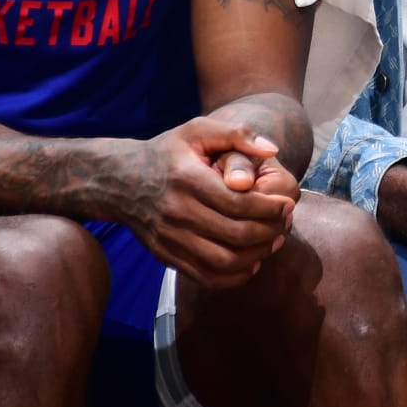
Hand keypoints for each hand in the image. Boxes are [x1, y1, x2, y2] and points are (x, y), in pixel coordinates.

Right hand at [130, 116, 296, 289]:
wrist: (119, 181)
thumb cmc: (166, 152)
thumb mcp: (197, 130)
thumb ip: (236, 133)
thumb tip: (272, 150)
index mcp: (188, 180)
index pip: (239, 203)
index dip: (270, 208)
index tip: (286, 204)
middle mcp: (177, 212)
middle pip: (236, 234)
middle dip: (269, 231)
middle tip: (285, 223)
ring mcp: (170, 238)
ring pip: (223, 261)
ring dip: (256, 256)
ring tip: (273, 242)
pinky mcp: (166, 256)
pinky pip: (206, 277)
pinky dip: (234, 277)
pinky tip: (250, 262)